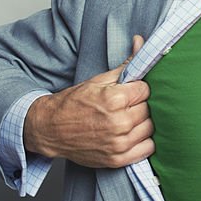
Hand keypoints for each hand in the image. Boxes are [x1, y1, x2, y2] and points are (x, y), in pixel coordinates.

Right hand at [24, 35, 153, 167]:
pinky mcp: (118, 159)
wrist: (50, 129)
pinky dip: (144, 142)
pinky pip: (147, 149)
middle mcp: (119, 122)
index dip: (138, 89)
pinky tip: (133, 135)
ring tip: (128, 119)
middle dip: (140, 105)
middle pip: (149, 109)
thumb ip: (126, 63)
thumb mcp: (99, 80)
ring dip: (142, 123)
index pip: (146, 90)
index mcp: (114, 99)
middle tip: (126, 106)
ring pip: (150, 128)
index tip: (129, 92)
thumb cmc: (74, 103)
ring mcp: (118, 143)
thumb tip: (142, 41)